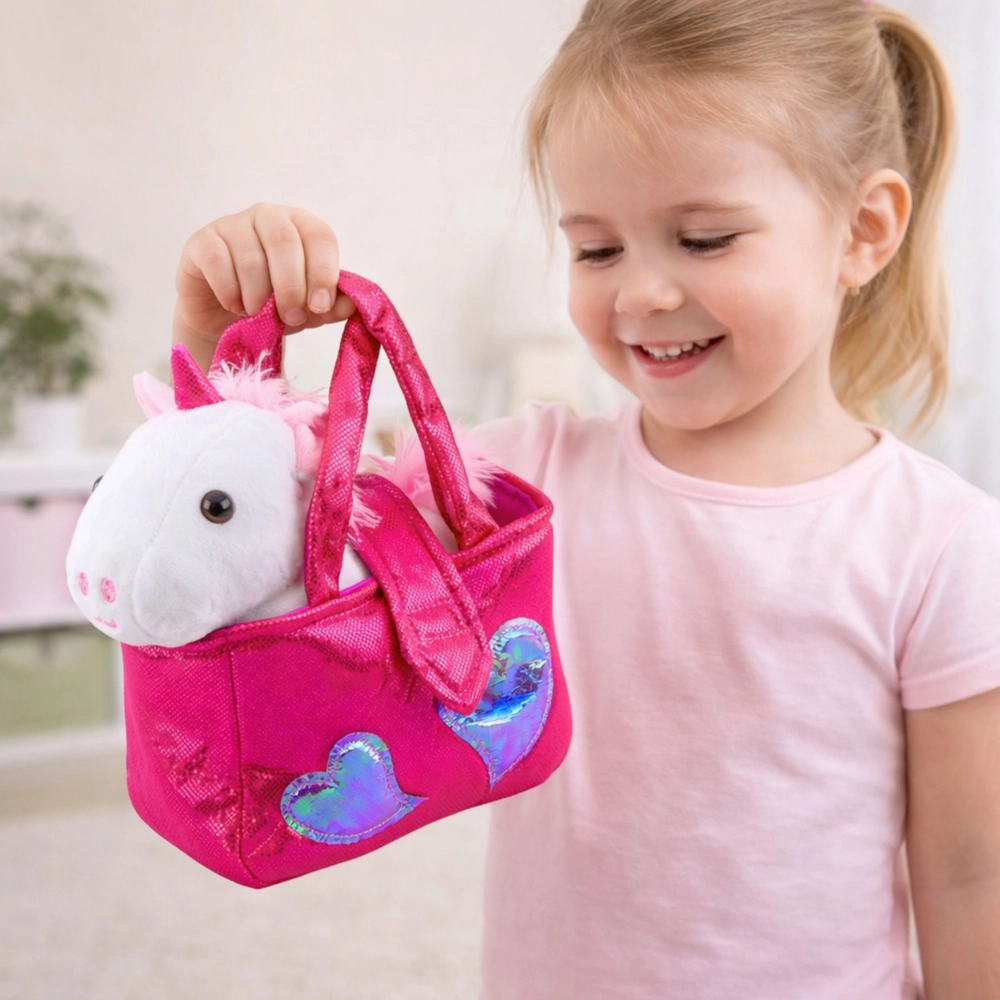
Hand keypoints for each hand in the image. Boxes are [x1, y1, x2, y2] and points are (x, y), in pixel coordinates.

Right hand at [172, 202, 355, 370]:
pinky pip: (218, 264)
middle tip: (290, 317)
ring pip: (251, 258)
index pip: (319, 236)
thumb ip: (332, 305)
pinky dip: (231, 293)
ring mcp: (231, 225)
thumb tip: (353, 303)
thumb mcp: (308, 309)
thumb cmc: (273, 306)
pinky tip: (235, 306)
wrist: (225, 320)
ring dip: (259, 297)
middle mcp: (267, 216)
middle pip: (285, 242)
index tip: (320, 305)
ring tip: (259, 315)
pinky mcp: (201, 242)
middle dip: (291, 287)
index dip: (323, 272)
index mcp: (300, 225)